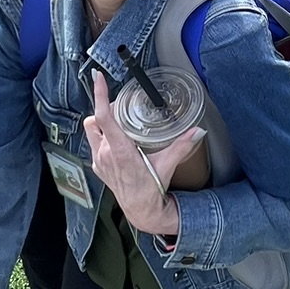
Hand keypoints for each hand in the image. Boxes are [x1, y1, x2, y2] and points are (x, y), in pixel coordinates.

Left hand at [83, 70, 202, 233]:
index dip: (100, 96)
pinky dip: (101, 135)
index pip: (104, 117)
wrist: (140, 210)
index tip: (98, 78)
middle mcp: (105, 153)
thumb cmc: (150, 190)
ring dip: (101, 120)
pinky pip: (93, 142)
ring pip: (92, 129)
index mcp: (121, 151)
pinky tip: (114, 138)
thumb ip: (181, 146)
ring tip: (116, 118)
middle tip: (121, 103)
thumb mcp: (167, 166)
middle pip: (98, 119)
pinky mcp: (97, 165)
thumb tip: (197, 130)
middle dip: (106, 106)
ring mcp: (98, 160)